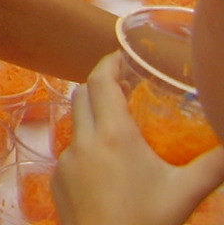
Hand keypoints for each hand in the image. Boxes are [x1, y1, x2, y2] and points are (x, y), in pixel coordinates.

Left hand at [52, 54, 223, 224]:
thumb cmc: (147, 221)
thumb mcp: (186, 192)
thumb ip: (214, 165)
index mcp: (112, 134)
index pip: (100, 81)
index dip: (109, 62)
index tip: (122, 55)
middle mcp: (83, 140)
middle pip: (82, 95)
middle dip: (100, 86)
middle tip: (124, 87)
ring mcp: (65, 160)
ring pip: (75, 124)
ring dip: (92, 116)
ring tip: (118, 126)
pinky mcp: (56, 180)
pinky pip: (70, 152)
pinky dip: (87, 148)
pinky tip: (107, 166)